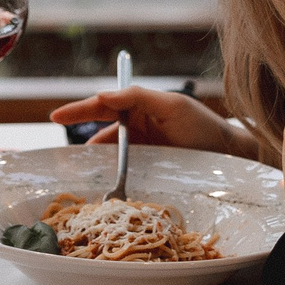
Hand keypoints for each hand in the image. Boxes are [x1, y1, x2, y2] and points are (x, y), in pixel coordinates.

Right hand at [49, 87, 260, 160]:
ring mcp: (142, 152)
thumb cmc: (204, 126)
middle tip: (64, 162)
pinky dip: (113, 179)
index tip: (55, 117)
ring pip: (111, 157)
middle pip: (101, 135)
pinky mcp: (149, 172)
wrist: (230, 157)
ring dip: (98, 167)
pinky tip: (106, 190)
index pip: (102, 106)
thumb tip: (103, 95)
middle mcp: (137, 129)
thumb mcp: (173, 106)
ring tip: (83, 181)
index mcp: (138, 108)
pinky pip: (124, 173)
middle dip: (84, 146)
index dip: (77, 110)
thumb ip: (138, 97)